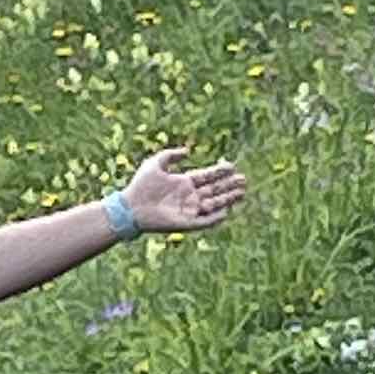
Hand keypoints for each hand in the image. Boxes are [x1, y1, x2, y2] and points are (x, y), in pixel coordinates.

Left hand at [125, 146, 247, 236]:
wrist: (130, 206)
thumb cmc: (140, 185)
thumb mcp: (155, 163)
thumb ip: (171, 155)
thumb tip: (188, 150)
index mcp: (183, 182)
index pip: (207, 176)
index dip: (219, 171)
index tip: (232, 165)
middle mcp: (189, 196)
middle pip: (214, 190)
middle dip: (229, 185)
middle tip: (244, 180)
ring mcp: (188, 209)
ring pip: (213, 204)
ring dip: (228, 198)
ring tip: (242, 192)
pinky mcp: (186, 223)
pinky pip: (205, 221)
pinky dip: (215, 217)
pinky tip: (227, 211)